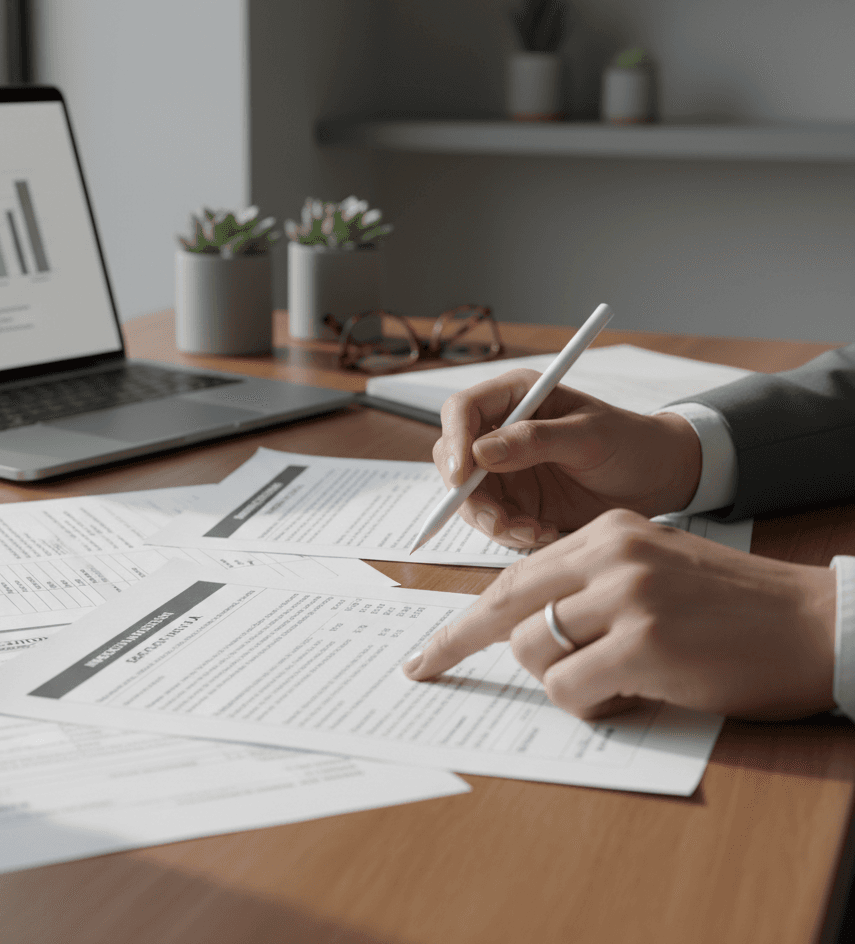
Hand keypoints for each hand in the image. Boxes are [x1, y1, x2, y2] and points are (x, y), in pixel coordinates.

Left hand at [403, 509, 835, 720]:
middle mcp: (610, 554)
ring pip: (534, 650)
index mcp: (606, 532)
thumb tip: (525, 627)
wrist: (811, 623)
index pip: (514, 574)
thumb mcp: (650, 570)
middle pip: (504, 603)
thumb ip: (587, 587)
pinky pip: (570, 688)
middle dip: (456, 641)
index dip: (465, 614)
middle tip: (425, 666)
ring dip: (556, 680)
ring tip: (608, 682)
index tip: (429, 645)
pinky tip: (625, 695)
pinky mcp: (645, 644)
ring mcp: (627, 596)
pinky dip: (585, 704)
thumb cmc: (729, 606)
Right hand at [432, 370, 703, 547]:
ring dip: (491, 520)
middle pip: (454, 458)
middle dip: (467, 493)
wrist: (658, 478)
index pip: (462, 411)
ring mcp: (506, 469)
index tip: (461, 476)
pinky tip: (542, 533)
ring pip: (469, 497)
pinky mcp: (517, 502)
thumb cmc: (631, 442)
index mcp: (516, 397)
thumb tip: (480, 452)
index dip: (454, 441)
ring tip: (532, 531)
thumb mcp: (590, 436)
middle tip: (496, 520)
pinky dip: (511, 533)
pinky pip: (494, 522)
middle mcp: (501, 431)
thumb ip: (535, 440)